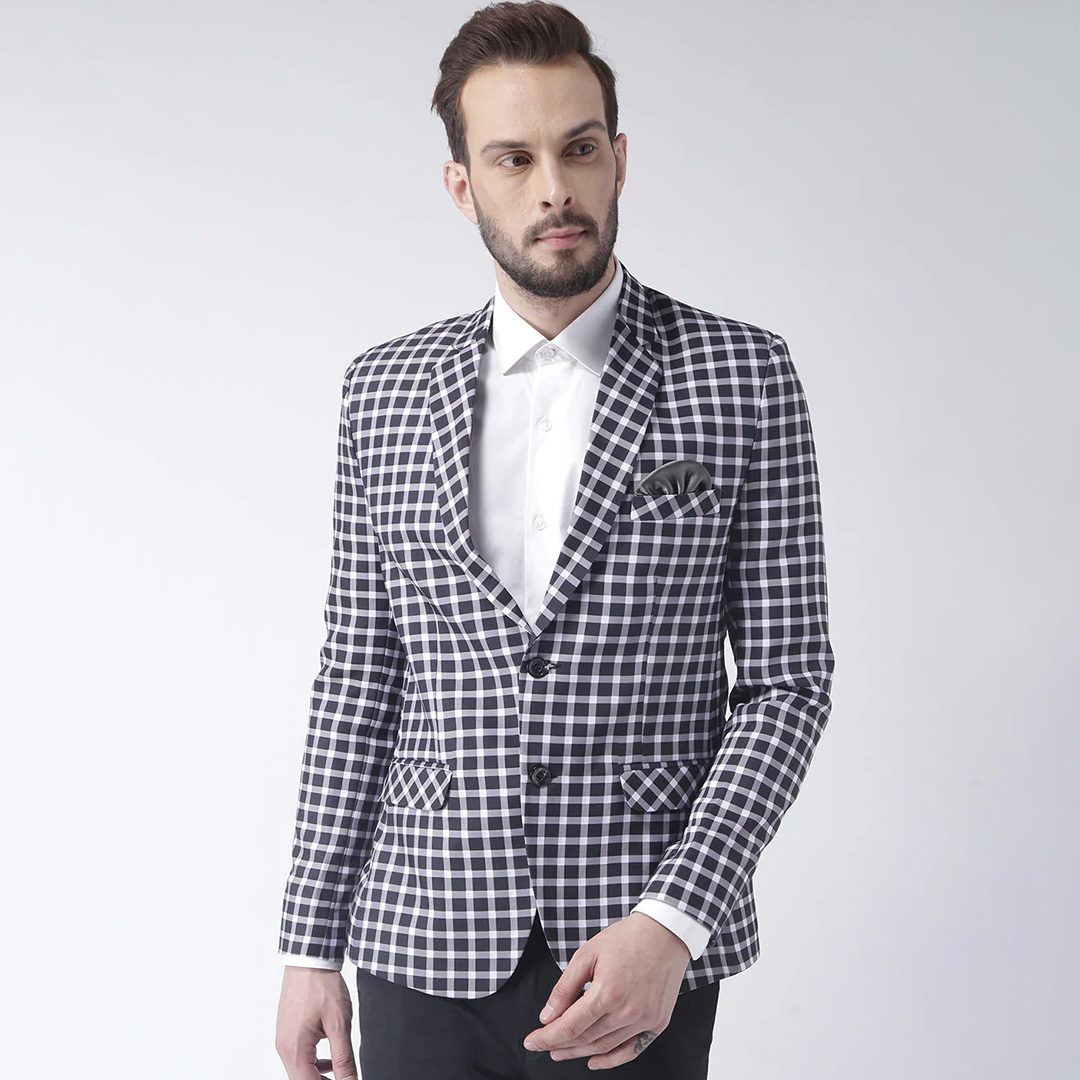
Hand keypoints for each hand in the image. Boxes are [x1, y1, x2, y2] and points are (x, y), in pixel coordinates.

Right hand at [275, 966, 357, 1079]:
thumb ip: (344, 1059)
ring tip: (340, 1072)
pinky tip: (330, 1057)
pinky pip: (298, 1055)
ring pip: (300, 1070)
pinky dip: (313, 1062)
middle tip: (345, 1078)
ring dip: (319, 1075)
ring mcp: (283, 1038)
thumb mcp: (339, 1024)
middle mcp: (284, 1047)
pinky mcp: (286, 1030)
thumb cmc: (321, 985)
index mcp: (295, 1050)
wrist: (309, 959)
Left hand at [521, 911, 691, 1070]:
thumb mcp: (587, 954)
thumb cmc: (626, 938)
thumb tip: (548, 1016)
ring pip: (605, 1047)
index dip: (547, 1037)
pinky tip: (594, 1060)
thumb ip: (565, 988)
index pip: (569, 1026)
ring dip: (580, 1053)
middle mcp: (627, 1011)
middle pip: (585, 1039)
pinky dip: (611, 1060)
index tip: (532, 1041)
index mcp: (607, 992)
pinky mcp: (657, 1023)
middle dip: (559, 1045)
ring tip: (562, 1051)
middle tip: (544, 1045)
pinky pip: (631, 1050)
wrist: (665, 933)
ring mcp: (645, 1020)